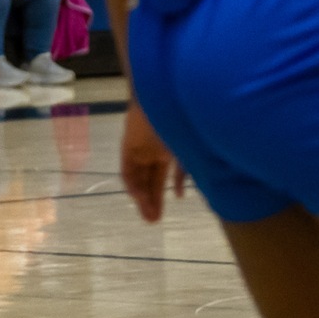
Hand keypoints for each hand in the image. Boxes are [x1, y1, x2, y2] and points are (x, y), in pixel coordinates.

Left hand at [120, 103, 187, 222]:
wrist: (165, 97)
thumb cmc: (185, 122)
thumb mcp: (190, 150)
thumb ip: (187, 171)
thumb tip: (187, 191)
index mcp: (170, 150)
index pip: (164, 177)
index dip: (165, 194)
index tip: (166, 210)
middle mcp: (154, 150)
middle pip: (150, 180)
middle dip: (152, 201)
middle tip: (153, 220)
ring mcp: (140, 147)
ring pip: (139, 177)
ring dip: (141, 197)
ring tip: (147, 215)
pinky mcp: (128, 145)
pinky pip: (127, 169)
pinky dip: (132, 184)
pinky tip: (138, 197)